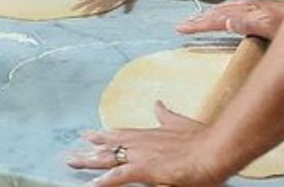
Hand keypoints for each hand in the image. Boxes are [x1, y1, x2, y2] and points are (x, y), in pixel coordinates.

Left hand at [66, 101, 230, 185]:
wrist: (213, 149)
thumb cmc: (202, 139)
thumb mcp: (181, 123)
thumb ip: (166, 116)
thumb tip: (158, 104)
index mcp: (148, 133)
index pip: (120, 134)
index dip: (103, 135)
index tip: (88, 134)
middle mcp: (140, 142)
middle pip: (108, 144)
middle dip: (89, 148)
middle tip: (71, 150)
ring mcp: (141, 155)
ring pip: (107, 158)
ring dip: (88, 160)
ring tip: (71, 162)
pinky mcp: (145, 170)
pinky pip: (118, 176)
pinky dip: (104, 180)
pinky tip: (91, 184)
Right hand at [176, 0, 283, 39]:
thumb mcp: (270, 25)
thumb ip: (248, 23)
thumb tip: (226, 21)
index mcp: (245, 13)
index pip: (215, 19)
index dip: (197, 24)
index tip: (181, 29)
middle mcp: (246, 8)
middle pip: (216, 12)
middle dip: (198, 19)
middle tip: (182, 26)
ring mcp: (252, 7)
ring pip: (223, 9)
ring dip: (208, 14)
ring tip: (196, 19)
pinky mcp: (258, 9)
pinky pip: (232, 8)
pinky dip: (221, 11)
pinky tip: (223, 14)